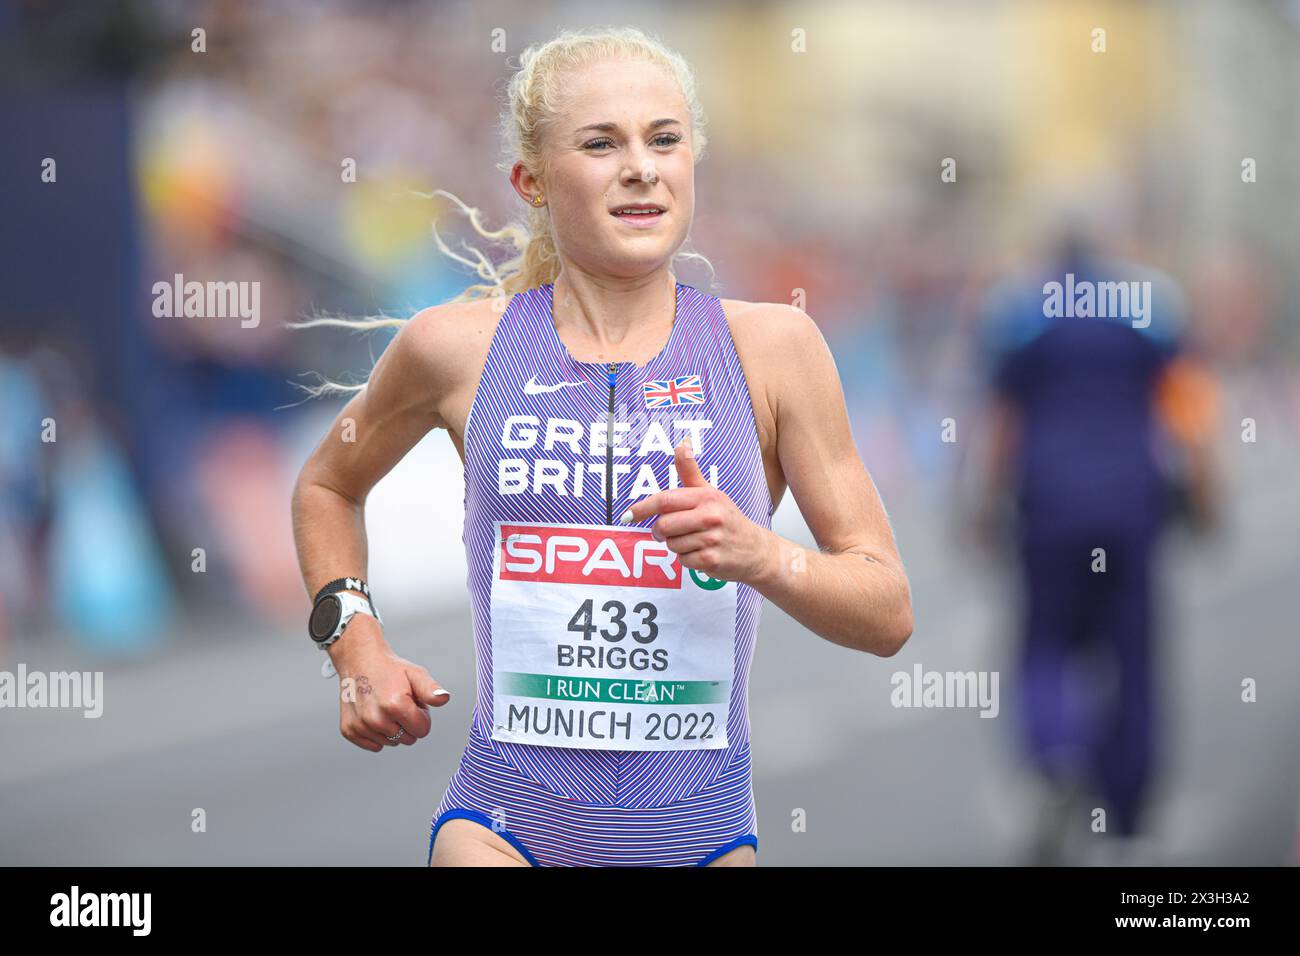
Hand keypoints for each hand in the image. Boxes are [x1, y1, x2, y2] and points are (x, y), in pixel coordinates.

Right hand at [328, 613, 450, 752]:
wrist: (359, 660)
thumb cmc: (389, 669)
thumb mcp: (415, 674)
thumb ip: (431, 690)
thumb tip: (444, 698)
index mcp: (395, 705)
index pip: (422, 731)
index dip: (421, 716)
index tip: (413, 702)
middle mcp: (376, 719)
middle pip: (407, 739)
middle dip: (407, 723)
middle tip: (398, 702)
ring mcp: (361, 726)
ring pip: (391, 743)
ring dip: (392, 728)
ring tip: (385, 706)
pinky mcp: (349, 730)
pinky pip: (374, 745)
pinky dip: (377, 734)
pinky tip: (373, 714)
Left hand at [620, 438, 774, 585]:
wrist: (756, 550)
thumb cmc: (728, 519)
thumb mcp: (710, 493)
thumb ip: (690, 471)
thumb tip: (682, 444)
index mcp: (706, 497)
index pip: (665, 500)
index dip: (642, 508)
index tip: (627, 515)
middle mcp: (710, 516)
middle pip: (663, 526)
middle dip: (660, 531)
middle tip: (667, 531)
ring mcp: (711, 539)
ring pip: (671, 545)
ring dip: (676, 545)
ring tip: (693, 540)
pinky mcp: (711, 560)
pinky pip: (682, 561)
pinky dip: (687, 559)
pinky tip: (701, 553)